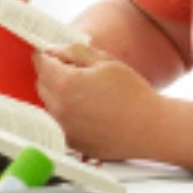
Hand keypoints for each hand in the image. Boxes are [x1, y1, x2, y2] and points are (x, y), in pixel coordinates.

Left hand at [34, 43, 158, 161]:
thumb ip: (75, 52)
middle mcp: (60, 108)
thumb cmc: (133, 95)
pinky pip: (59, 123)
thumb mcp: (105, 62)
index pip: (41, 64)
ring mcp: (64, 128)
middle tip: (72, 70)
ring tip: (86, 92)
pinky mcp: (72, 143)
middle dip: (51, 73)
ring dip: (58, 94)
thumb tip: (55, 50)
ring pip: (49, 104)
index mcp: (66, 84)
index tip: (48, 53)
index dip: (44, 55)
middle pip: (41, 84)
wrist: (151, 129)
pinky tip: (88, 111)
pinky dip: (66, 114)